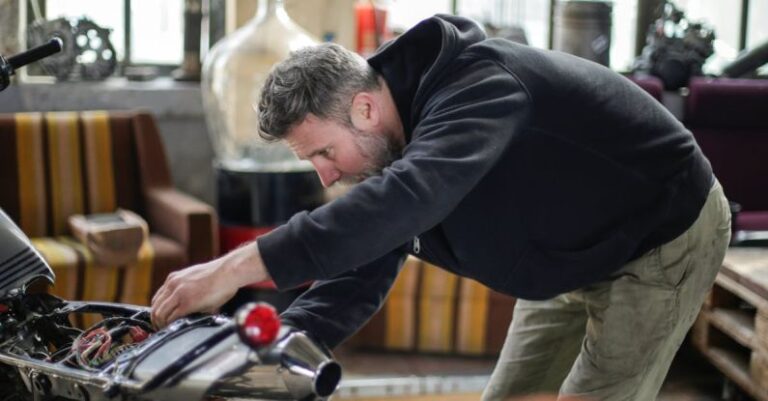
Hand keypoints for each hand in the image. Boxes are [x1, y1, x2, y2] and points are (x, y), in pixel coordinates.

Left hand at [150, 242, 269, 327]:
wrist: (229, 271)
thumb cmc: (219, 276)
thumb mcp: (196, 280)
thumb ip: (186, 292)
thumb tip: (186, 308)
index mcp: (174, 278)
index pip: (157, 299)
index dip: (157, 312)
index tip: (161, 320)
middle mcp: (173, 284)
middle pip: (155, 308)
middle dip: (157, 321)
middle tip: (163, 329)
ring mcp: (179, 293)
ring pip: (160, 314)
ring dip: (162, 325)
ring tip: (169, 331)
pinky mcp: (187, 302)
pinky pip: (172, 317)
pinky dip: (172, 325)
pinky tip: (177, 328)